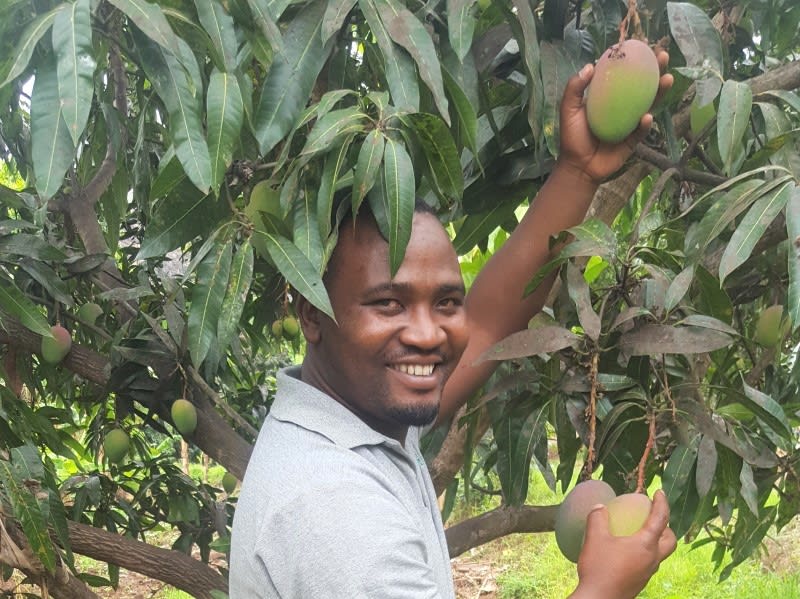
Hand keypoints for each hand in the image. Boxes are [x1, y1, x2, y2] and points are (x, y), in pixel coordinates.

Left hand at [557, 49, 672, 184]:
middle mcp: (622, 107)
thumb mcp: (568, 110)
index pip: (623, 76)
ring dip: (660, 92)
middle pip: (642, 86)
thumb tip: (590, 65)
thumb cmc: (571, 137)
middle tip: (663, 56)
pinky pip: (641, 130)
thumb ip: (575, 88)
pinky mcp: (632, 140)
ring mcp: (629, 123)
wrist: (577, 166)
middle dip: (656, 70)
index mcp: (608, 98)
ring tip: (667, 79)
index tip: (643, 46)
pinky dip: (644, 123)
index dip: (634, 61)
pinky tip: (646, 116)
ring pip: (648, 104)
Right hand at [570, 490, 677, 598]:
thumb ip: (597, 518)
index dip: (662, 503)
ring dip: (656, 540)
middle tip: (654, 516)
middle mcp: (652, 559)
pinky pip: (648, 563)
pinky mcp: (639, 582)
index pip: (660, 519)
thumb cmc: (599, 567)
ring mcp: (647, 573)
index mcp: (646, 545)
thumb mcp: (595, 538)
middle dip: (666, 526)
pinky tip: (626, 551)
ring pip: (660, 553)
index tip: (659, 492)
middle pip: (670, 541)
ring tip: (639, 532)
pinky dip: (645, 552)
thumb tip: (600, 507)